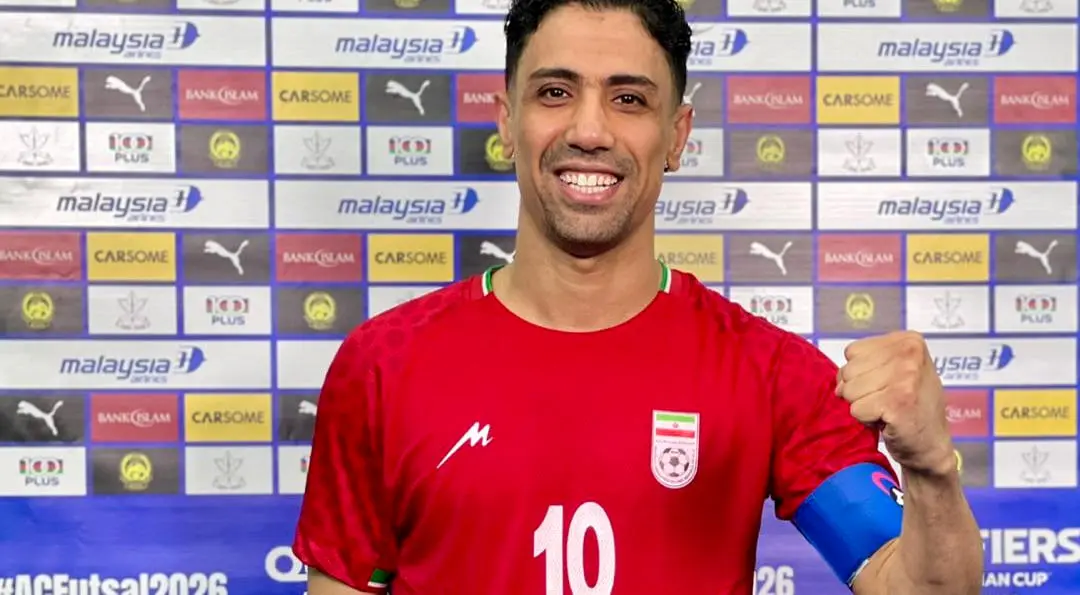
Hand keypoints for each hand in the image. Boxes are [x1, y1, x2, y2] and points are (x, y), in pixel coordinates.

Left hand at [836, 331, 955, 476]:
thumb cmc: (911, 406)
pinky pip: (856, 410)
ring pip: (849, 390)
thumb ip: (865, 364)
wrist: (932, 445)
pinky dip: (866, 420)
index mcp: (909, 340)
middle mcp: (910, 353)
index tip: (883, 385)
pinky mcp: (897, 402)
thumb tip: (838, 383)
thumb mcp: (895, 371)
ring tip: (886, 410)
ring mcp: (905, 377)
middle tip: (885, 401)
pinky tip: (887, 420)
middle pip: (848, 371)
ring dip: (862, 406)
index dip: (859, 373)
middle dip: (859, 391)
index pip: (852, 351)